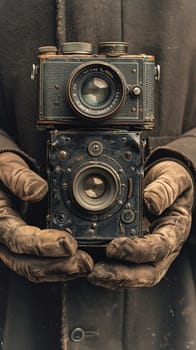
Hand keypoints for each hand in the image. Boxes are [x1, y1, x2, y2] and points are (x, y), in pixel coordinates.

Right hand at [0, 152, 92, 281]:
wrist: (2, 180)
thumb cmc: (3, 174)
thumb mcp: (6, 168)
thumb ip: (19, 178)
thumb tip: (38, 190)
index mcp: (0, 221)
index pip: (18, 239)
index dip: (43, 245)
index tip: (68, 243)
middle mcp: (5, 239)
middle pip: (26, 264)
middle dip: (58, 266)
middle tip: (84, 262)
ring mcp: (16, 247)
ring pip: (35, 270)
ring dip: (62, 272)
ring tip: (86, 266)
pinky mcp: (28, 249)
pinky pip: (42, 266)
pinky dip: (60, 269)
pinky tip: (77, 266)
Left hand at [88, 160, 193, 288]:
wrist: (165, 185)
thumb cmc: (172, 184)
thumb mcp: (174, 179)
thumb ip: (165, 190)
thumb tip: (150, 201)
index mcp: (173, 232)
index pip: (159, 248)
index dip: (137, 251)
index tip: (115, 246)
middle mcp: (160, 248)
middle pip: (145, 273)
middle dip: (120, 275)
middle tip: (96, 272)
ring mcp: (145, 252)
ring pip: (130, 274)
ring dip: (108, 277)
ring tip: (87, 271)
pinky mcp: (130, 251)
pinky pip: (117, 264)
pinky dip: (101, 266)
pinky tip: (85, 262)